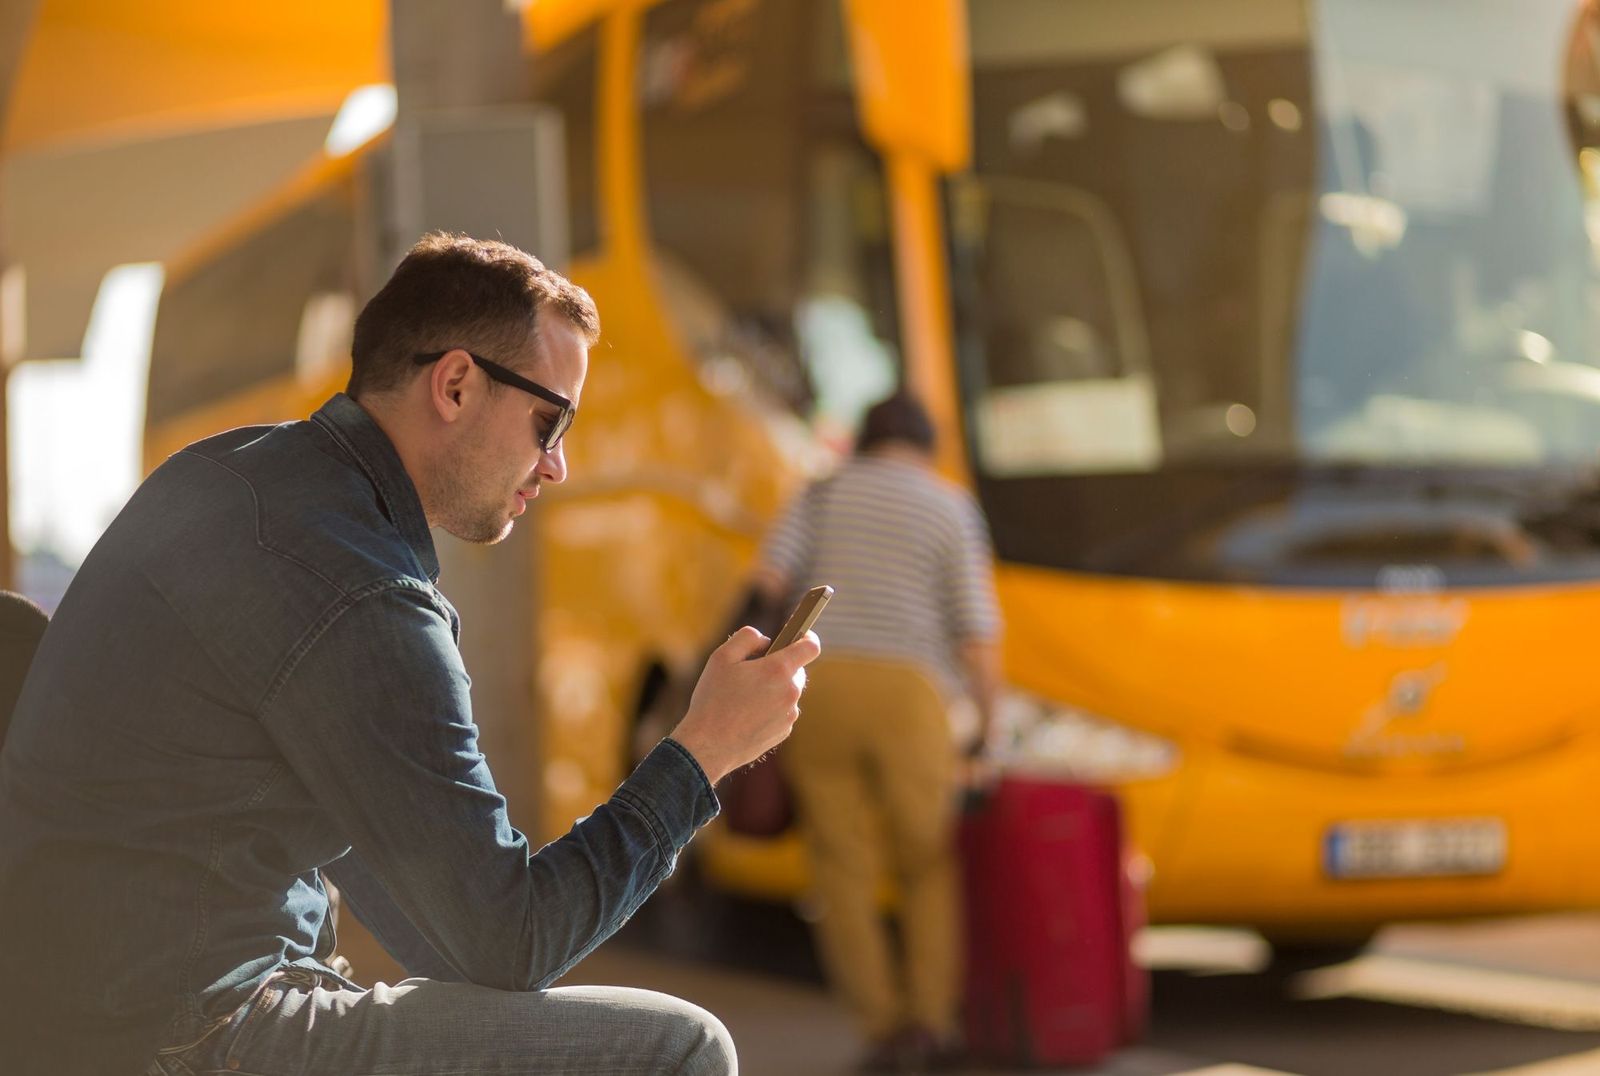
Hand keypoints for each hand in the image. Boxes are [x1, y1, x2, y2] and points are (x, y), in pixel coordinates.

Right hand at [669, 627, 821, 783]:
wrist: (709, 745)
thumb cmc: (713, 699)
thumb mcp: (722, 657)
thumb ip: (747, 638)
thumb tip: (766, 641)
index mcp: (778, 670)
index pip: (810, 647)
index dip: (807, 638)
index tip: (800, 636)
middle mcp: (790, 692)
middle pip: (797, 670)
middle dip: (779, 667)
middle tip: (752, 673)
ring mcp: (789, 714)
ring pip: (787, 692)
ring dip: (773, 690)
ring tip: (743, 699)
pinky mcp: (784, 732)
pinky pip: (782, 712)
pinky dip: (770, 709)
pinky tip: (746, 715)